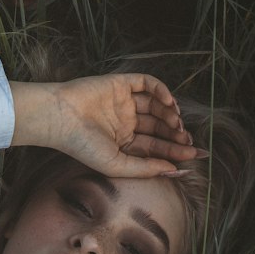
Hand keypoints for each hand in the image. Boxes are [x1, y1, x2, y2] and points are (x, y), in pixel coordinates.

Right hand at [10, 74, 203, 177]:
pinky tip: (169, 103)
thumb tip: (174, 170)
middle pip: (159, 126)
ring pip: (156, 105)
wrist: (59, 118)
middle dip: (175, 133)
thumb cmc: (82, 145)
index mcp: (123, 142)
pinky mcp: (120, 83)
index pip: (156, 146)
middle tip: (188, 140)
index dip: (176, 151)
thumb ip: (145, 167)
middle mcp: (125, 121)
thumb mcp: (117, 164)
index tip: (195, 155)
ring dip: (170, 113)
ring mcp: (123, 102)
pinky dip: (161, 90)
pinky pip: (147, 83)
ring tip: (176, 124)